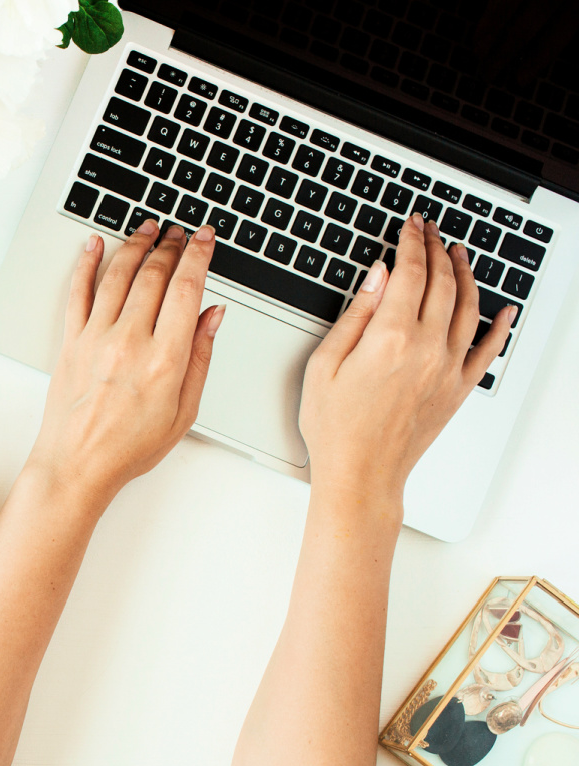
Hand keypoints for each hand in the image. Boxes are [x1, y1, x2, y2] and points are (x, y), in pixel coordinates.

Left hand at [26, 220, 224, 512]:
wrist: (77, 466)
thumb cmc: (129, 448)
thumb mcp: (184, 412)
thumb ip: (200, 359)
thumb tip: (212, 316)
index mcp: (165, 360)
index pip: (186, 289)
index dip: (198, 255)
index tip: (204, 238)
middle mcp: (130, 342)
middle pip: (153, 275)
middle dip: (170, 246)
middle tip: (179, 233)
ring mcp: (96, 339)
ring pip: (118, 275)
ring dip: (135, 245)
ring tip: (148, 229)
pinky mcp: (71, 342)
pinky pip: (78, 292)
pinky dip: (86, 263)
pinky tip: (94, 244)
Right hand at [299, 214, 515, 510]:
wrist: (360, 474)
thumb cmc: (335, 428)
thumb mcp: (324, 364)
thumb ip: (355, 315)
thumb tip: (377, 277)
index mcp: (390, 338)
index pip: (410, 272)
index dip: (411, 243)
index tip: (409, 227)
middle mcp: (426, 348)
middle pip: (442, 282)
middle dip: (437, 250)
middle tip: (430, 232)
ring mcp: (447, 369)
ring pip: (468, 307)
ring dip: (466, 274)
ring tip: (459, 254)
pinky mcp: (457, 390)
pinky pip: (488, 351)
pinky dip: (500, 327)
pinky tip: (505, 311)